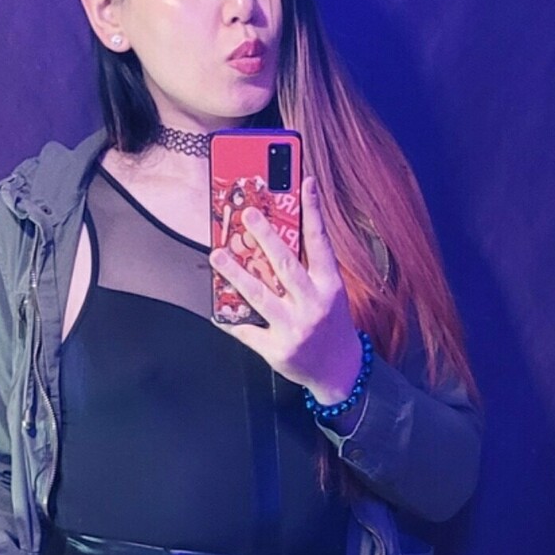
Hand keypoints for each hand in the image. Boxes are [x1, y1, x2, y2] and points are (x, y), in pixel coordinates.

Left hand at [209, 176, 362, 403]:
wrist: (340, 372)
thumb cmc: (330, 324)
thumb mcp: (330, 293)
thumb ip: (309, 268)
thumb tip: (277, 236)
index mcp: (330, 286)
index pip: (321, 242)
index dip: (314, 211)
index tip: (305, 182)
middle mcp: (313, 305)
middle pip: (286, 265)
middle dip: (265, 236)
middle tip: (247, 213)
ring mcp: (295, 329)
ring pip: (260, 295)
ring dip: (235, 273)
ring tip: (217, 255)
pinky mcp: (277, 350)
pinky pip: (247, 331)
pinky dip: (229, 319)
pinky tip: (214, 308)